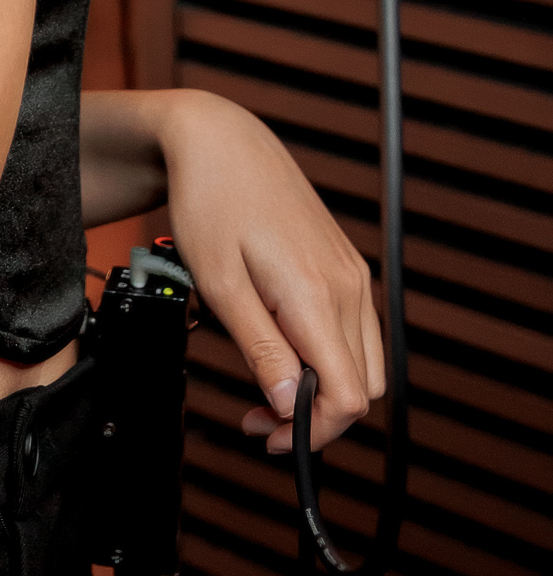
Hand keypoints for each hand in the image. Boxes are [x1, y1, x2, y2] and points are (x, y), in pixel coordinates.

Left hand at [158, 90, 384, 454]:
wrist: (221, 142)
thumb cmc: (211, 202)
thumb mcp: (221, 284)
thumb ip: (261, 348)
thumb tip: (288, 405)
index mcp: (317, 294)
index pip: (349, 396)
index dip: (314, 431)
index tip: (270, 434)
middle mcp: (349, 286)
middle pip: (364, 388)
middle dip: (315, 416)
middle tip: (257, 414)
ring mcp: (352, 274)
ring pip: (363, 363)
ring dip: (321, 388)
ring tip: (265, 384)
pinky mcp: (345, 265)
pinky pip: (354, 331)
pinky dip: (325, 355)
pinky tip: (281, 346)